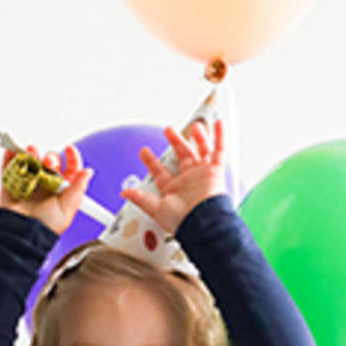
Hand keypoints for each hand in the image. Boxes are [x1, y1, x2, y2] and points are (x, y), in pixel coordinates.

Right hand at [0, 142, 92, 236]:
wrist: (24, 234)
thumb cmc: (47, 227)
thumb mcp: (68, 208)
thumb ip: (78, 188)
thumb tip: (88, 172)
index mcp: (61, 190)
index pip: (69, 169)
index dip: (71, 157)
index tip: (69, 149)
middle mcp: (46, 185)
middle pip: (50, 161)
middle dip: (51, 157)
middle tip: (48, 163)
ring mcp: (28, 183)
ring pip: (31, 160)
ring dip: (32, 153)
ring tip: (31, 154)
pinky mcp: (11, 184)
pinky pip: (9, 166)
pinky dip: (10, 156)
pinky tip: (13, 151)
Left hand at [121, 119, 225, 235]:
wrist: (201, 221)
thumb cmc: (181, 219)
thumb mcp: (155, 208)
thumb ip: (141, 198)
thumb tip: (124, 193)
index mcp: (174, 190)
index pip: (160, 172)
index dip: (151, 162)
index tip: (143, 151)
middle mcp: (189, 180)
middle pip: (182, 156)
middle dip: (175, 142)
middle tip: (168, 130)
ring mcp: (203, 174)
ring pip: (201, 151)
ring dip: (197, 137)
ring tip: (193, 126)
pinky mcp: (216, 171)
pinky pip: (219, 150)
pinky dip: (220, 136)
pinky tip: (218, 124)